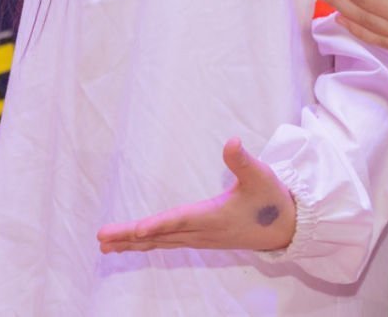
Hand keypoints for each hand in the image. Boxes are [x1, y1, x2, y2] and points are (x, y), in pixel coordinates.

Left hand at [97, 138, 294, 253]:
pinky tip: (133, 245)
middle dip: (130, 237)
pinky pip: (167, 244)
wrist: (286, 228)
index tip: (135, 231)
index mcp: (214, 217)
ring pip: (161, 242)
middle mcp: (203, 232)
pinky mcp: (201, 239)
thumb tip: (232, 141)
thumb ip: (243, 160)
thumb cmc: (271, 199)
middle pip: (161, 235)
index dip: (157, 225)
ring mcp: (200, 239)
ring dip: (133, 244)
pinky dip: (147, 244)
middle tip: (102, 238)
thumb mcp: (261, 175)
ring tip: (106, 246)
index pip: (180, 220)